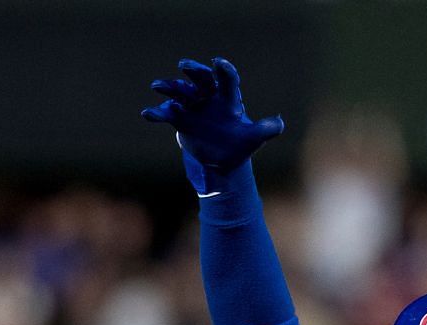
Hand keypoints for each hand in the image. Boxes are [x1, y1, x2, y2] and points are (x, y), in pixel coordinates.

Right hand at [140, 58, 284, 194]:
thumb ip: (266, 130)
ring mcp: (194, 107)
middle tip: (185, 65)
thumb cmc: (240, 145)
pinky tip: (147, 114)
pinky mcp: (181, 120)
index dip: (224, 71)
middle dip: (194, 72)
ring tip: (157, 85)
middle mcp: (210, 98)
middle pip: (202, 80)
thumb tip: (279, 123)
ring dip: (170, 87)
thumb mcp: (253, 139)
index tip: (219, 63)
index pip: (227, 80)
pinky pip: (167, 113)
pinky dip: (158, 113)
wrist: (221, 159)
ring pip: (181, 92)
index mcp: (229, 99)